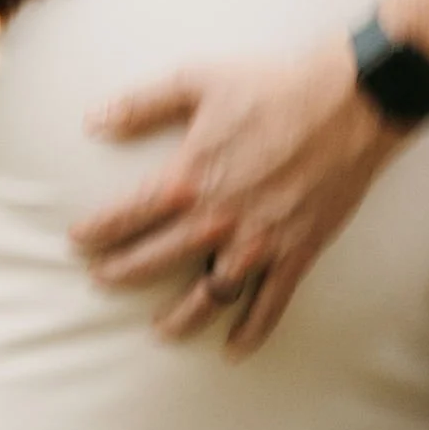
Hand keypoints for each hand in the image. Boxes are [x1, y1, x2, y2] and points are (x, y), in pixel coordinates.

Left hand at [70, 38, 399, 353]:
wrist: (350, 102)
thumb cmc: (274, 85)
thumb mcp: (200, 80)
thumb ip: (143, 103)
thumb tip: (94, 120)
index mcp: (190, 177)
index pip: (127, 216)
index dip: (97, 232)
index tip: (78, 241)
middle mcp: (218, 219)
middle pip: (156, 260)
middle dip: (122, 273)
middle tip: (103, 280)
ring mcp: (258, 242)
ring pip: (208, 296)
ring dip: (179, 317)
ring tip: (160, 329)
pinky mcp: (296, 252)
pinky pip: (269, 304)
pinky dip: (251, 332)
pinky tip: (234, 349)